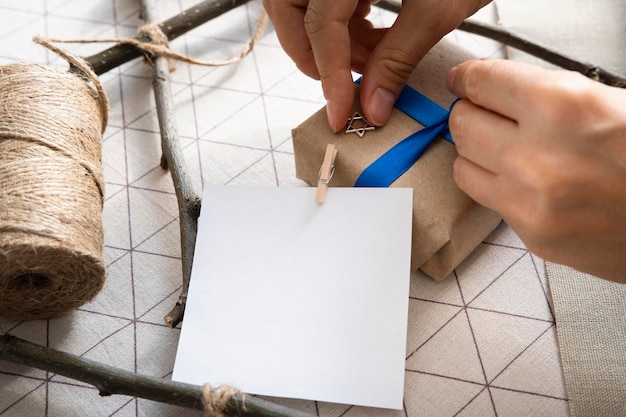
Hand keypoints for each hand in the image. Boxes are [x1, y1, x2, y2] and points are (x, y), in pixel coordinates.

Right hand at [263, 0, 490, 131]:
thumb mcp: (437, 6)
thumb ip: (398, 58)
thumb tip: (373, 106)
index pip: (318, 25)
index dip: (329, 75)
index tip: (340, 114)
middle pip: (289, 9)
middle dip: (314, 53)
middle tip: (345, 83)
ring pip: (306, 4)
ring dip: (333, 39)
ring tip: (373, 58)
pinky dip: (344, 19)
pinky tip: (375, 32)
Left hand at [447, 59, 625, 282]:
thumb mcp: (609, 102)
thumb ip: (547, 95)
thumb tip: (497, 90)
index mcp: (564, 106)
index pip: (482, 82)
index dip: (468, 79)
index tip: (462, 82)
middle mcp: (539, 154)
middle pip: (461, 124)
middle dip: (469, 114)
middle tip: (483, 115)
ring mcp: (531, 201)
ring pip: (462, 166)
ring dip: (476, 153)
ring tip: (502, 150)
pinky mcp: (532, 234)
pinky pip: (488, 201)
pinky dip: (498, 187)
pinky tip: (524, 182)